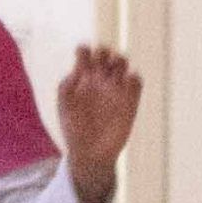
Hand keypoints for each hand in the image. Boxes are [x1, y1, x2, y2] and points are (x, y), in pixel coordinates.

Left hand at [55, 43, 140, 202]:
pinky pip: (136, 81)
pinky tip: (125, 84)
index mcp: (81, 80)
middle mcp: (99, 81)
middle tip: (99, 64)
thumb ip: (67, 86)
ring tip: (112, 74)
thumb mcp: (65, 106)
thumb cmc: (73, 128)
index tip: (81, 56)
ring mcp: (115, 89)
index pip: (85, 55)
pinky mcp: (130, 100)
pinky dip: (134, 77)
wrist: (90, 152)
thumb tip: (77, 70)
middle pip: (106, 55)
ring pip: (122, 64)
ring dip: (120, 61)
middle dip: (104, 52)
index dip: (84, 51)